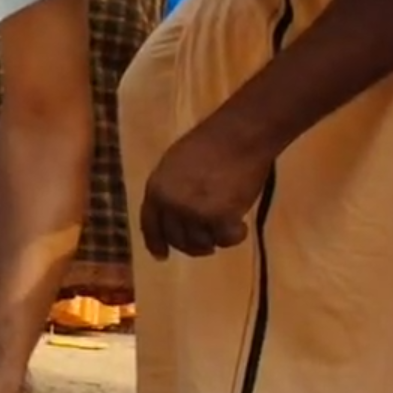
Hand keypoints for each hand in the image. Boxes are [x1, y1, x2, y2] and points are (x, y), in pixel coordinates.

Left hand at [139, 118, 272, 258]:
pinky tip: (241, 227)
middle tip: (208, 246)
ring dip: (215, 239)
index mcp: (156, 189)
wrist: (239, 135)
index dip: (155, 243)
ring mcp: (194, 212)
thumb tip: (173, 215)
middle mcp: (171, 204)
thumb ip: (171, 190)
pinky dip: (235, 236)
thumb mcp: (176, 165)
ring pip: (202, 242)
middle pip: (177, 239)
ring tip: (228, 226)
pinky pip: (226, 239)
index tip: (162, 257)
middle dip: (192, 247)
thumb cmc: (211, 143)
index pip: (150, 225)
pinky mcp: (219, 217)